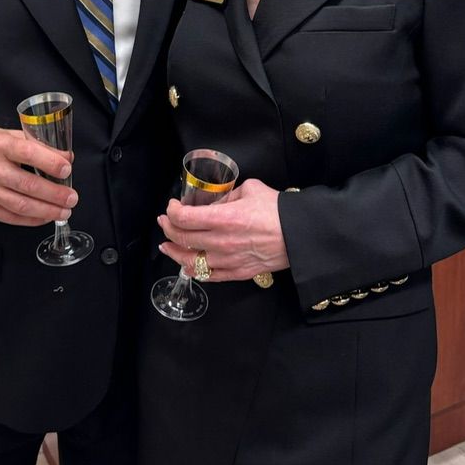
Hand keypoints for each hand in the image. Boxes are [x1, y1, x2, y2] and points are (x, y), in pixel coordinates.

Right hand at [0, 127, 76, 226]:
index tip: (67, 169)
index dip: (51, 163)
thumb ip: (36, 144)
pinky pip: (11, 217)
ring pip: (21, 205)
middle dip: (55, 194)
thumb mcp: (7, 136)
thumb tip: (65, 156)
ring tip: (64, 211)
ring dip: (47, 210)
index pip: (29, 153)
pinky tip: (44, 216)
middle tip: (71, 197)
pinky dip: (31, 219)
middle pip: (28, 185)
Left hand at [158, 178, 288, 281]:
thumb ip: (227, 196)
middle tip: (165, 221)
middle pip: (182, 238)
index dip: (173, 211)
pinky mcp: (236, 273)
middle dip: (169, 228)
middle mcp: (221, 241)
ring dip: (174, 252)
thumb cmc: (277, 210)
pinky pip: (207, 275)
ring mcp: (227, 260)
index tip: (172, 205)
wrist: (299, 235)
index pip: (185, 218)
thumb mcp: (250, 189)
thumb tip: (213, 202)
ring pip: (189, 261)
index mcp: (224, 218)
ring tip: (166, 245)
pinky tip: (186, 264)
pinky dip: (193, 269)